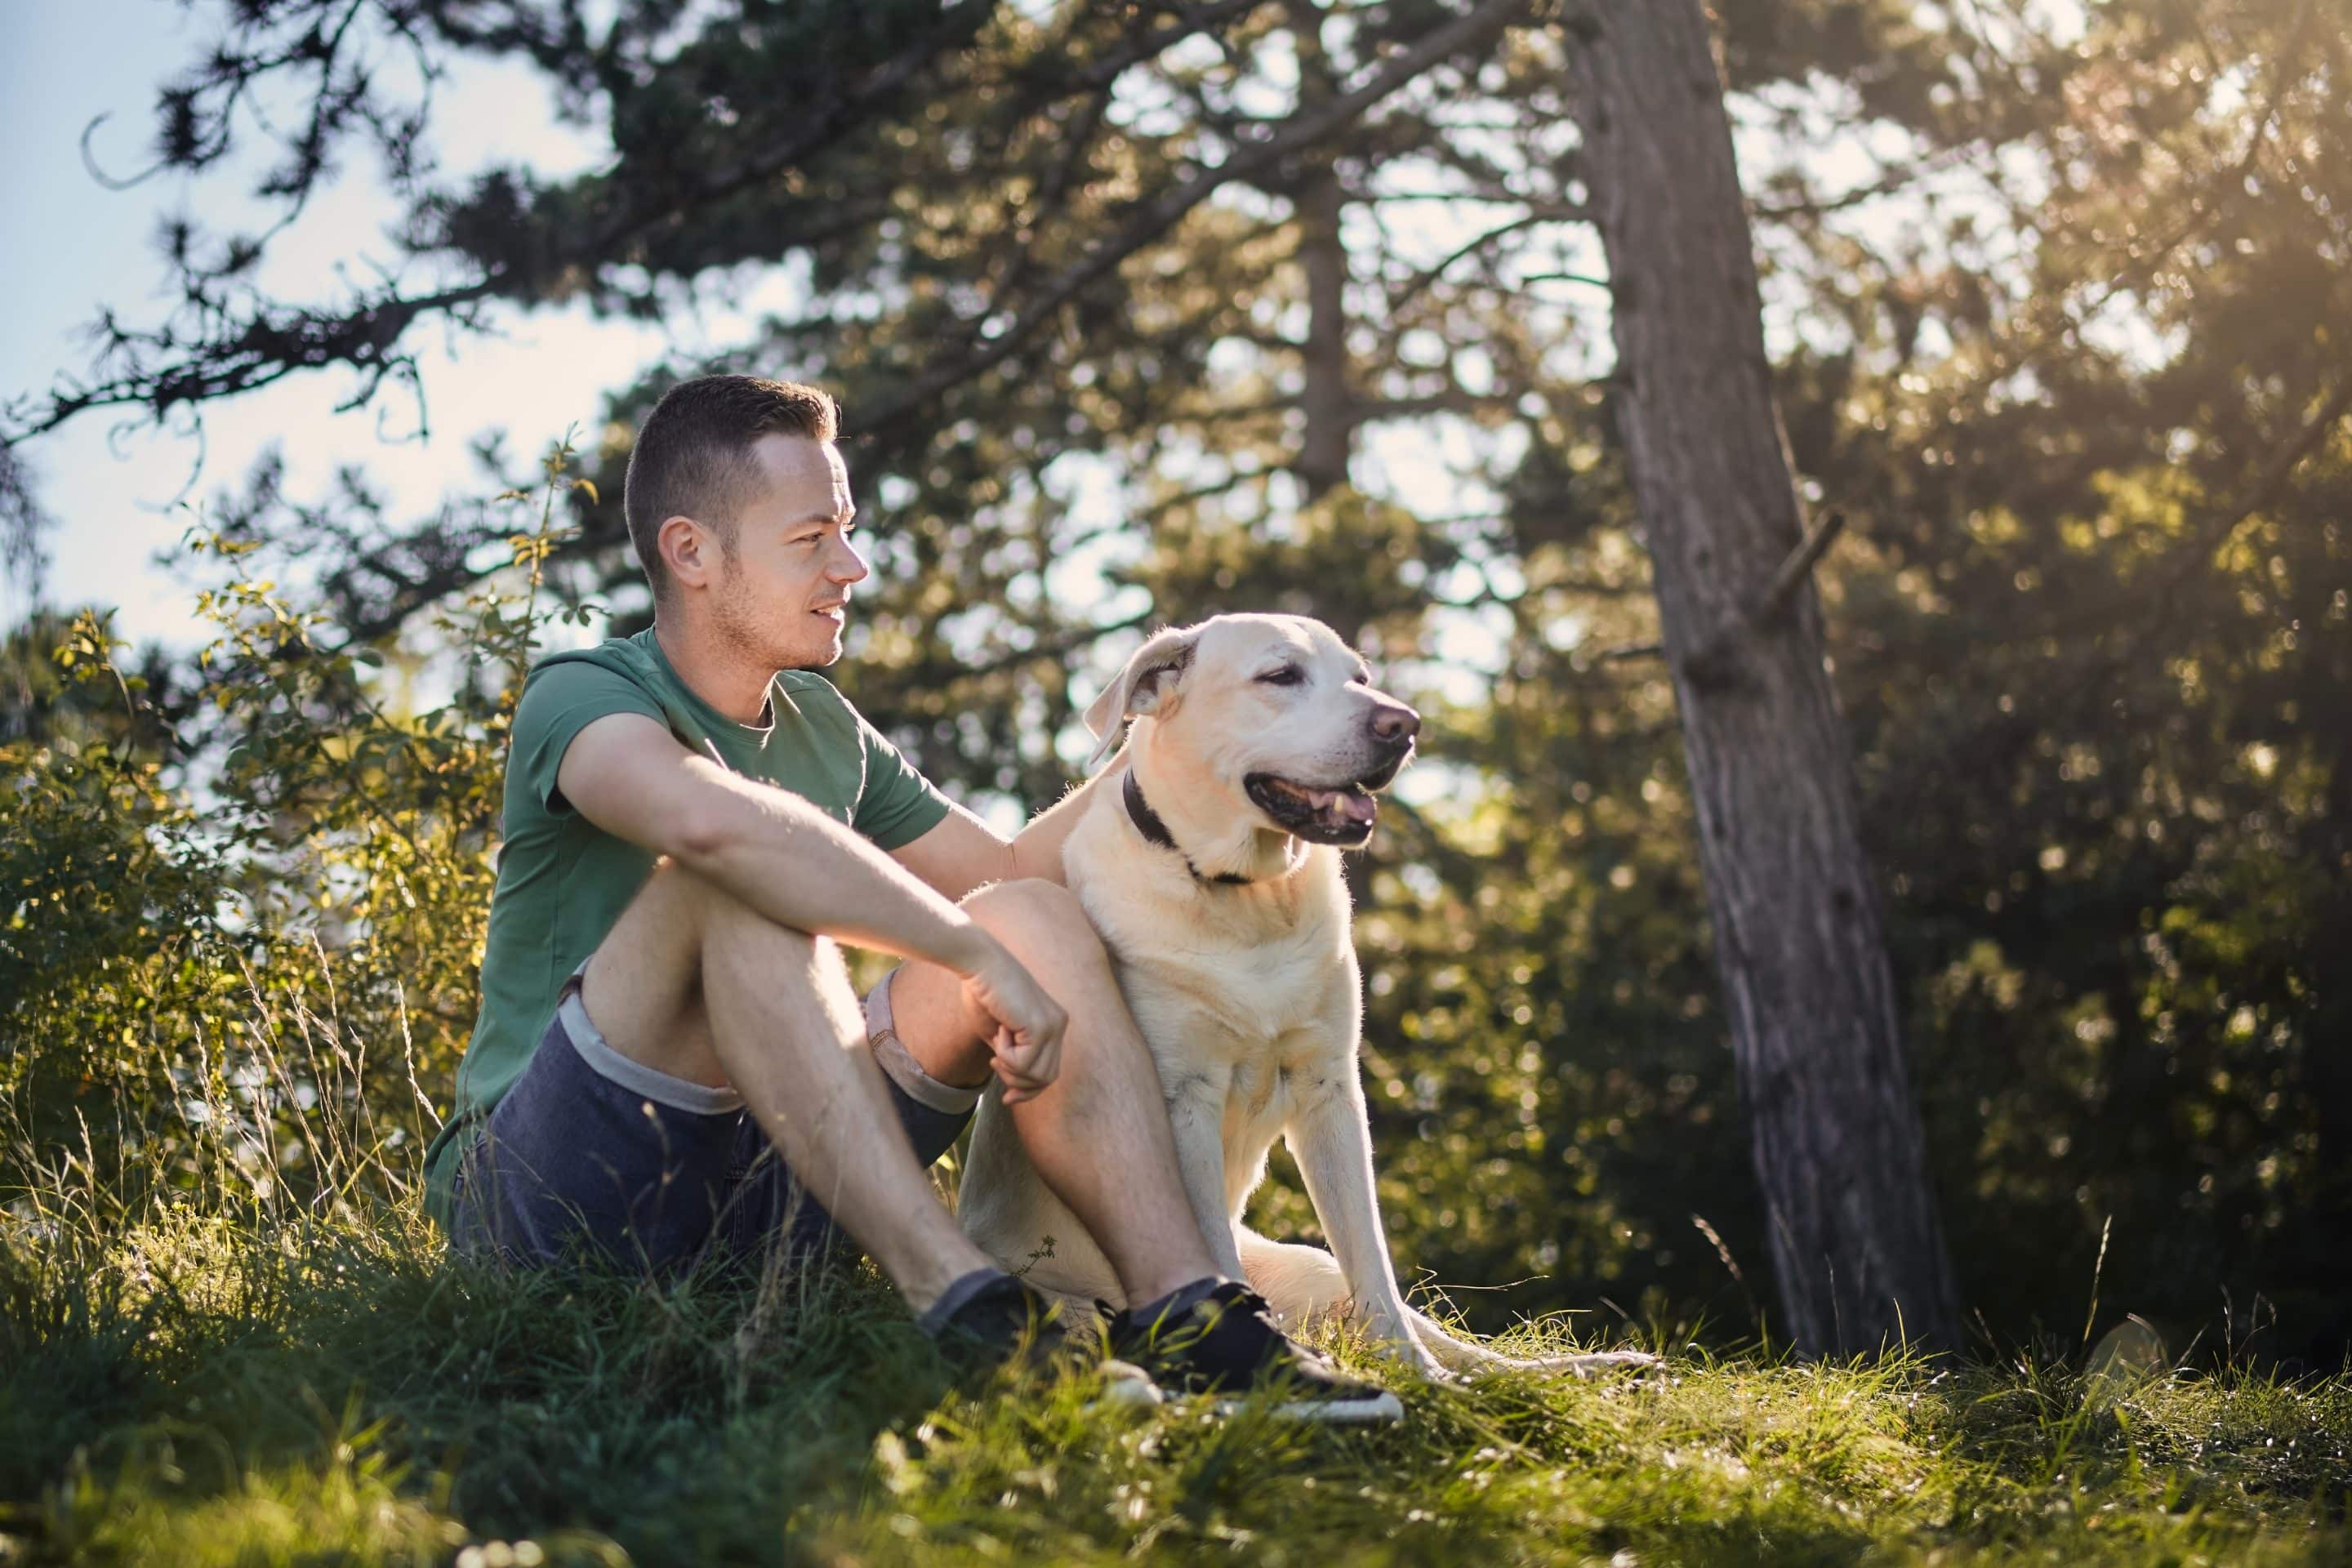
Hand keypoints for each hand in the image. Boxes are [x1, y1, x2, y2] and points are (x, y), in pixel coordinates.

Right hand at [954, 934, 1066, 1105]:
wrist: (978, 964)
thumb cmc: (982, 994)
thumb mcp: (999, 1037)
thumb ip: (1012, 1059)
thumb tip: (1017, 1090)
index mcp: (1053, 1024)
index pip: (1049, 1072)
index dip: (1028, 1090)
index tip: (1006, 1097)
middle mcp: (1060, 1024)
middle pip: (1047, 1078)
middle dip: (1018, 1082)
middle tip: (994, 1064)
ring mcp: (1054, 1025)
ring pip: (1037, 1075)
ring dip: (1009, 1067)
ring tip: (997, 1042)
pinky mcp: (1042, 1026)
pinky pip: (1023, 1063)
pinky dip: (1004, 1054)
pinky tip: (1000, 1028)